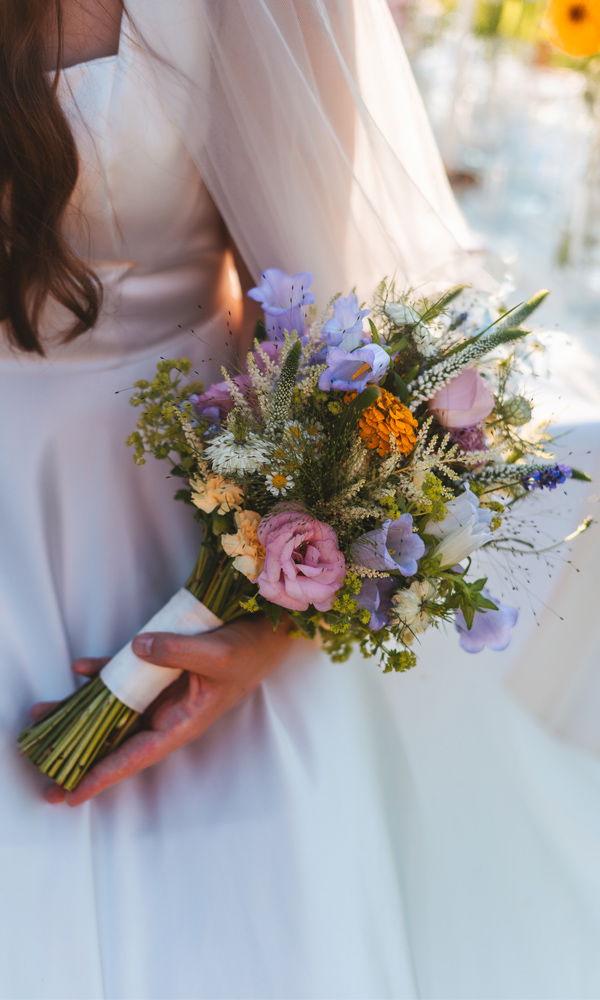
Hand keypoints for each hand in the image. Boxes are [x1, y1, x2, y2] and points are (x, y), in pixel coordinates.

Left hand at [38, 615, 292, 806]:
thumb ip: (177, 652)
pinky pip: (125, 674)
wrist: (266, 629)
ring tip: (45, 713)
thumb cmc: (251, 651)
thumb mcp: (217, 654)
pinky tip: (80, 668)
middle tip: (41, 761)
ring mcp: (164, 691)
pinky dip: (102, 671)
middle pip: (117, 735)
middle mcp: (169, 711)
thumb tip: (136, 648)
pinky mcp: (162, 667)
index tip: (72, 795)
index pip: (136, 755)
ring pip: (115, 706)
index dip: (103, 775)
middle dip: (79, 746)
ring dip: (81, 708)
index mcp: (184, 722)